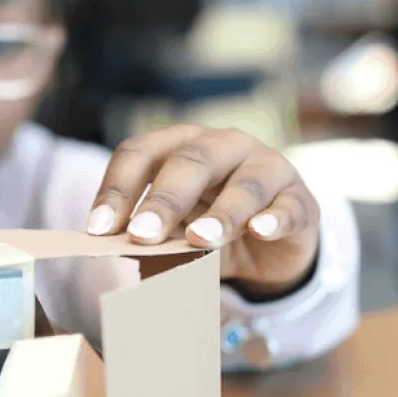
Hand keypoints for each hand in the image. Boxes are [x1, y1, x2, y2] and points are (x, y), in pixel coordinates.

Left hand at [87, 125, 321, 298]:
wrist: (273, 245)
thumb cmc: (210, 225)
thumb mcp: (176, 230)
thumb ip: (152, 235)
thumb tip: (113, 252)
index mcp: (181, 144)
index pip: (141, 153)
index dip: (117, 188)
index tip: (97, 229)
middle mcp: (223, 145)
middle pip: (190, 162)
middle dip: (164, 199)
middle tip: (142, 234)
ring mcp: (266, 166)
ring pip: (244, 183)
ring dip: (220, 213)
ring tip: (197, 240)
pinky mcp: (300, 198)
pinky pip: (289, 206)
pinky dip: (274, 218)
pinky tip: (259, 231)